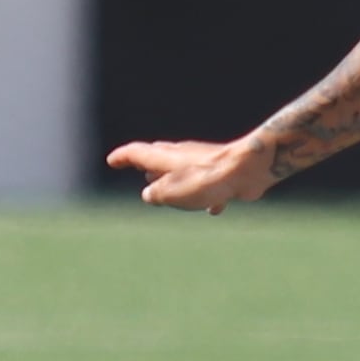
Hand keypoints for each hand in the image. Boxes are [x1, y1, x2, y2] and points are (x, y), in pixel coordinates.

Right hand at [108, 136, 272, 213]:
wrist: (247, 170)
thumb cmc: (208, 180)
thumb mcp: (172, 192)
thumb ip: (157, 194)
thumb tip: (149, 194)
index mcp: (166, 159)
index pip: (137, 153)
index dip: (123, 157)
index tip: (112, 160)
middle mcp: (182, 156)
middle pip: (159, 156)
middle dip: (147, 162)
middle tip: (138, 167)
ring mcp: (203, 162)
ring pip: (182, 168)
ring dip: (172, 177)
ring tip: (168, 188)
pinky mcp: (221, 173)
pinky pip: (207, 183)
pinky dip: (203, 193)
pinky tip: (211, 207)